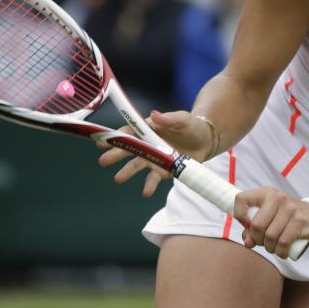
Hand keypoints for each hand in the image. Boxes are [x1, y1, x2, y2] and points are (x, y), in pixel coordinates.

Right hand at [96, 110, 214, 196]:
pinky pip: (153, 179)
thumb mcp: (182, 119)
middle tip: (102, 161)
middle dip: (115, 154)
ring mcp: (154, 158)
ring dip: (127, 172)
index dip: (116, 136)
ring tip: (117, 178)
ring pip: (137, 165)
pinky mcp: (163, 170)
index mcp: (149, 129)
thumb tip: (154, 115)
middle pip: (129, 149)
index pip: (130, 132)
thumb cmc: (192, 126)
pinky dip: (149, 186)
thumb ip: (169, 118)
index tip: (103, 141)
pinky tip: (145, 192)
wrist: (205, 142)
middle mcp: (148, 144)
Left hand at [233, 187, 308, 258]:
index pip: (241, 199)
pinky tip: (283, 252)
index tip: (248, 226)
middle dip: (257, 240)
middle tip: (264, 242)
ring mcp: (290, 208)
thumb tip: (247, 242)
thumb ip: (254, 229)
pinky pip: (283, 243)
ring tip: (275, 247)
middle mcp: (277, 197)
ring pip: (269, 236)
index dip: (239, 216)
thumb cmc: (288, 219)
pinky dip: (280, 252)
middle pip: (256, 225)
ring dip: (270, 248)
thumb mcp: (270, 218)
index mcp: (266, 193)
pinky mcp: (300, 221)